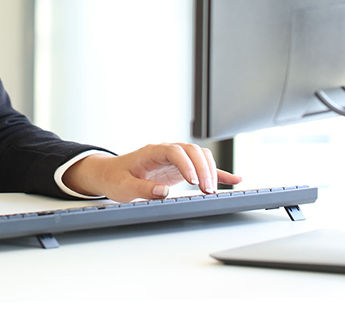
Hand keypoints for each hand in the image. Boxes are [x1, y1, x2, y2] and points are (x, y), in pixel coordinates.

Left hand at [61, 144, 241, 201]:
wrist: (110, 174)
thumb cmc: (115, 178)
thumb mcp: (123, 188)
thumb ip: (142, 190)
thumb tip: (164, 192)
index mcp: (151, 152)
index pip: (174, 151)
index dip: (186, 164)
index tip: (192, 182)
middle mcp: (166, 151)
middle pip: (192, 151)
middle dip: (203, 169)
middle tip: (207, 190)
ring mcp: (175, 158)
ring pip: (200, 155)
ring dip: (210, 171)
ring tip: (212, 191)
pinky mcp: (181, 168)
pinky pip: (202, 167)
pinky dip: (218, 172)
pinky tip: (234, 180)